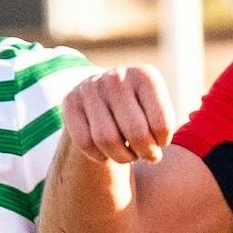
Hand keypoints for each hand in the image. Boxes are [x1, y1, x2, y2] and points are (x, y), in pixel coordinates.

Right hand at [61, 66, 175, 164]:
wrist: (104, 97)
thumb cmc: (139, 110)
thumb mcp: (157, 107)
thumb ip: (163, 126)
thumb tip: (153, 154)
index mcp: (145, 76)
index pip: (161, 124)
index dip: (162, 143)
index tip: (160, 143)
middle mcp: (117, 77)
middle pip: (136, 133)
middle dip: (145, 153)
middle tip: (148, 156)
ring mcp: (91, 88)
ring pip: (108, 140)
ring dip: (123, 157)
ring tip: (129, 155)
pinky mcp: (70, 102)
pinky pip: (85, 142)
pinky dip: (99, 156)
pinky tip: (107, 153)